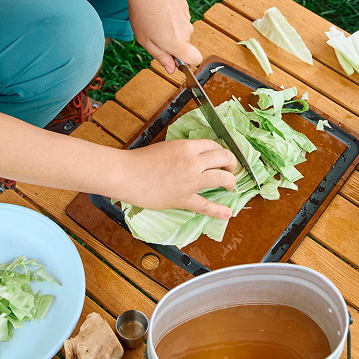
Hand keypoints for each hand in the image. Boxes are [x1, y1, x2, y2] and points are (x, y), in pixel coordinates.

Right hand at [119, 139, 237, 218]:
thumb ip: (183, 152)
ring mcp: (190, 181)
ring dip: (230, 181)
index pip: (214, 145)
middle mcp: (193, 162)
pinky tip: (228, 213)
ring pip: (222, 178)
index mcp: (187, 147)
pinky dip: (219, 210)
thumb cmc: (141, 160)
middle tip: (230, 169)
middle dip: (232, 163)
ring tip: (229, 185)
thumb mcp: (167, 147)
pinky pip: (206, 205)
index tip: (221, 158)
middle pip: (224, 158)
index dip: (221, 151)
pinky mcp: (184, 198)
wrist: (126, 174)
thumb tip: (194, 158)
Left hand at [124, 0, 201, 72]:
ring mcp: (187, 17)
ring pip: (180, 30)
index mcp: (177, 43)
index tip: (174, 58)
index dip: (187, 62)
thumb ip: (161, 57)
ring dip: (169, 28)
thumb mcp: (146, 40)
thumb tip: (171, 69)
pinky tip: (158, 7)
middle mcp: (186, 31)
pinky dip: (170, 15)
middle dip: (171, 42)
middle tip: (152, 32)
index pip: (196, 59)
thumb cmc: (142, 11)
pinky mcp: (185, 5)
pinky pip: (179, 17)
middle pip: (184, 44)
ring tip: (153, 17)